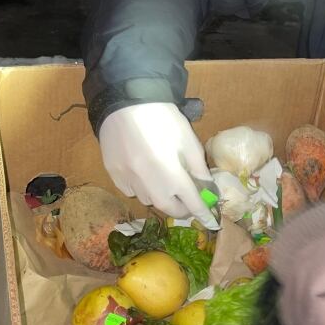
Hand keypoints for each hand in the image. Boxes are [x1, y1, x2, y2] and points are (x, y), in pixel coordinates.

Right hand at [98, 103, 219, 228]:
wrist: (126, 102)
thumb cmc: (163, 119)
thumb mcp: (188, 141)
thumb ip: (198, 169)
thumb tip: (207, 190)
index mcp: (172, 175)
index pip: (192, 203)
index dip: (204, 214)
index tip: (211, 222)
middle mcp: (150, 184)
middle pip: (169, 209)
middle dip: (182, 208)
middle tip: (187, 200)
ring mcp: (129, 181)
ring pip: (149, 200)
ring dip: (160, 196)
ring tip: (162, 179)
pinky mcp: (114, 175)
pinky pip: (130, 190)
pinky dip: (141, 187)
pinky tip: (142, 171)